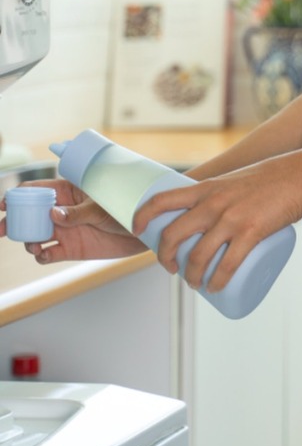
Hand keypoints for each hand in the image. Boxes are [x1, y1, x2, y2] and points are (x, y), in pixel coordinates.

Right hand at [0, 179, 146, 263]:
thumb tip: (53, 214)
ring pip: (34, 235)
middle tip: (2, 229)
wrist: (143, 233)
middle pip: (27, 215)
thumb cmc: (126, 210)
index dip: (16, 196)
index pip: (34, 190)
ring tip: (34, 245)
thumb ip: (77, 212)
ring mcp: (64, 230)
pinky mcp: (70, 249)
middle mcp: (60, 211)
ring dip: (28, 240)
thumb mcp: (102, 208)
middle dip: (11, 221)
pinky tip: (44, 254)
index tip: (5, 204)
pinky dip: (41, 255)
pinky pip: (47, 253)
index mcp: (66, 192)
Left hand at [133, 155, 301, 291]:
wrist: (299, 176)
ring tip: (195, 284)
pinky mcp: (251, 232)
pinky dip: (217, 281)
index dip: (142, 217)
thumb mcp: (232, 180)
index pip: (161, 201)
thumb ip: (218, 195)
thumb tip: (207, 216)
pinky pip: (227, 265)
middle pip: (173, 236)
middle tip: (172, 269)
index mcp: (205, 188)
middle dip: (165, 259)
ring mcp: (231, 219)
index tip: (137, 231)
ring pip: (198, 256)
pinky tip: (215, 287)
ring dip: (192, 277)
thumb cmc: (270, 179)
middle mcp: (212, 203)